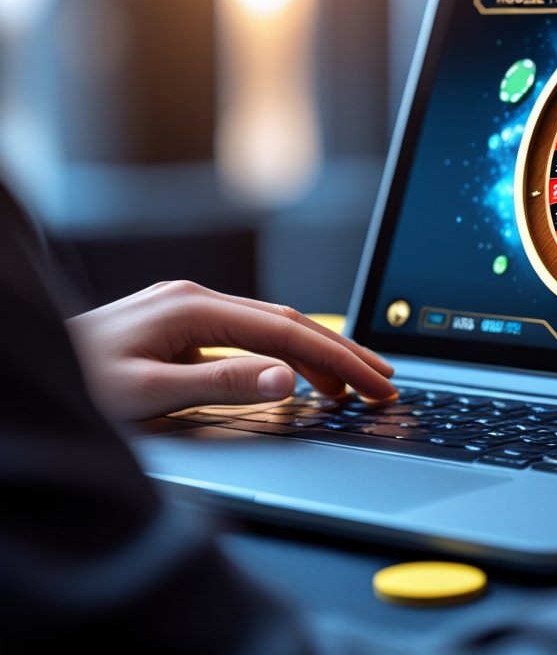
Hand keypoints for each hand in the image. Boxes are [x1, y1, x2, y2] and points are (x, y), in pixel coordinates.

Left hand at [65, 281, 396, 420]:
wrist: (23, 371)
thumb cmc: (74, 383)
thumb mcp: (144, 394)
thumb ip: (218, 385)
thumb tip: (286, 379)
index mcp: (193, 307)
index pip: (287, 331)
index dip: (339, 358)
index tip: (375, 382)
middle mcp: (196, 298)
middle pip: (290, 322)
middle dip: (343, 352)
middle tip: (386, 381)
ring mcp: (190, 308)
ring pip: (275, 326)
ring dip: (320, 353)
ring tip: (357, 383)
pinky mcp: (184, 324)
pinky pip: (252, 335)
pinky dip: (287, 354)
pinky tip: (301, 374)